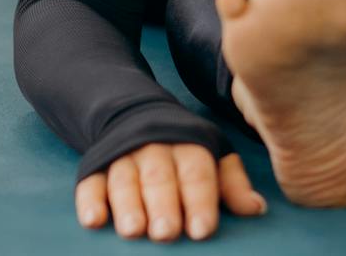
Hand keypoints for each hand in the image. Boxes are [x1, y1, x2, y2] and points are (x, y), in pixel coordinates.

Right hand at [75, 143, 266, 241]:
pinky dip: (90, 200)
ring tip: (133, 231)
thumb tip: (256, 209)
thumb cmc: (183, 148)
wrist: (135, 112)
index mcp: (187, 144)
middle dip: (163, 205)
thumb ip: (232, 183)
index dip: (200, 200)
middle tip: (166, 232)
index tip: (202, 229)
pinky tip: (93, 220)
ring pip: (124, 179)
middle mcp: (154, 147)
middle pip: (159, 177)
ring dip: (127, 206)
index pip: (196, 171)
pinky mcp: (95, 164)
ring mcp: (122, 154)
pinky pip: (90, 181)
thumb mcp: (213, 156)